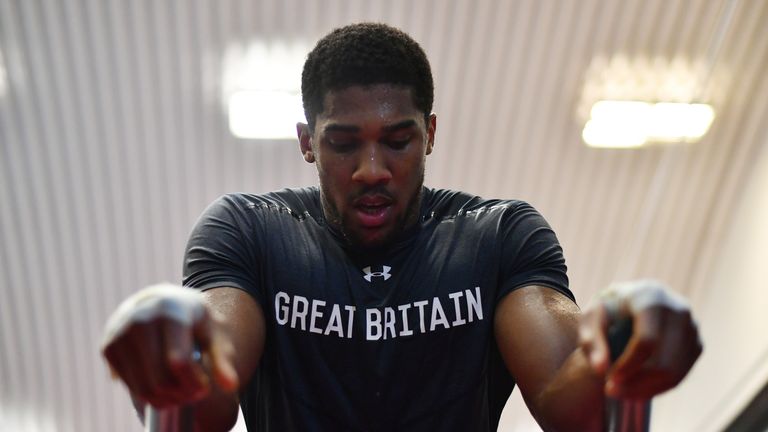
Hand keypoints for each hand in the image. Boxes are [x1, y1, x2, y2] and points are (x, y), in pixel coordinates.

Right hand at [101, 283, 238, 407]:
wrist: (158, 301)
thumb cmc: (191, 319)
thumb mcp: (212, 331)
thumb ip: (222, 358)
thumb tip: (231, 385)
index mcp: (171, 311)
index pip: (180, 361)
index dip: (195, 382)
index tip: (205, 388)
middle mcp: (141, 319)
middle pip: (161, 379)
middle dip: (182, 394)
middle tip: (193, 394)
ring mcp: (120, 333)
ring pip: (144, 388)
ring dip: (166, 399)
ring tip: (181, 393)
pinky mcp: (108, 347)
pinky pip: (130, 386)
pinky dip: (149, 395)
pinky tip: (163, 386)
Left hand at [578, 280, 702, 398]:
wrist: (631, 302)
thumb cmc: (608, 310)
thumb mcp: (591, 318)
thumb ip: (591, 340)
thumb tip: (600, 369)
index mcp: (651, 296)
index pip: (647, 340)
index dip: (628, 364)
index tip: (608, 379)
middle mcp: (678, 310)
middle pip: (664, 361)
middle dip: (636, 382)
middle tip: (611, 391)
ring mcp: (692, 328)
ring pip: (674, 373)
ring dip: (645, 389)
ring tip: (620, 392)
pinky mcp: (697, 344)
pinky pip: (680, 375)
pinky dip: (656, 388)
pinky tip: (634, 388)